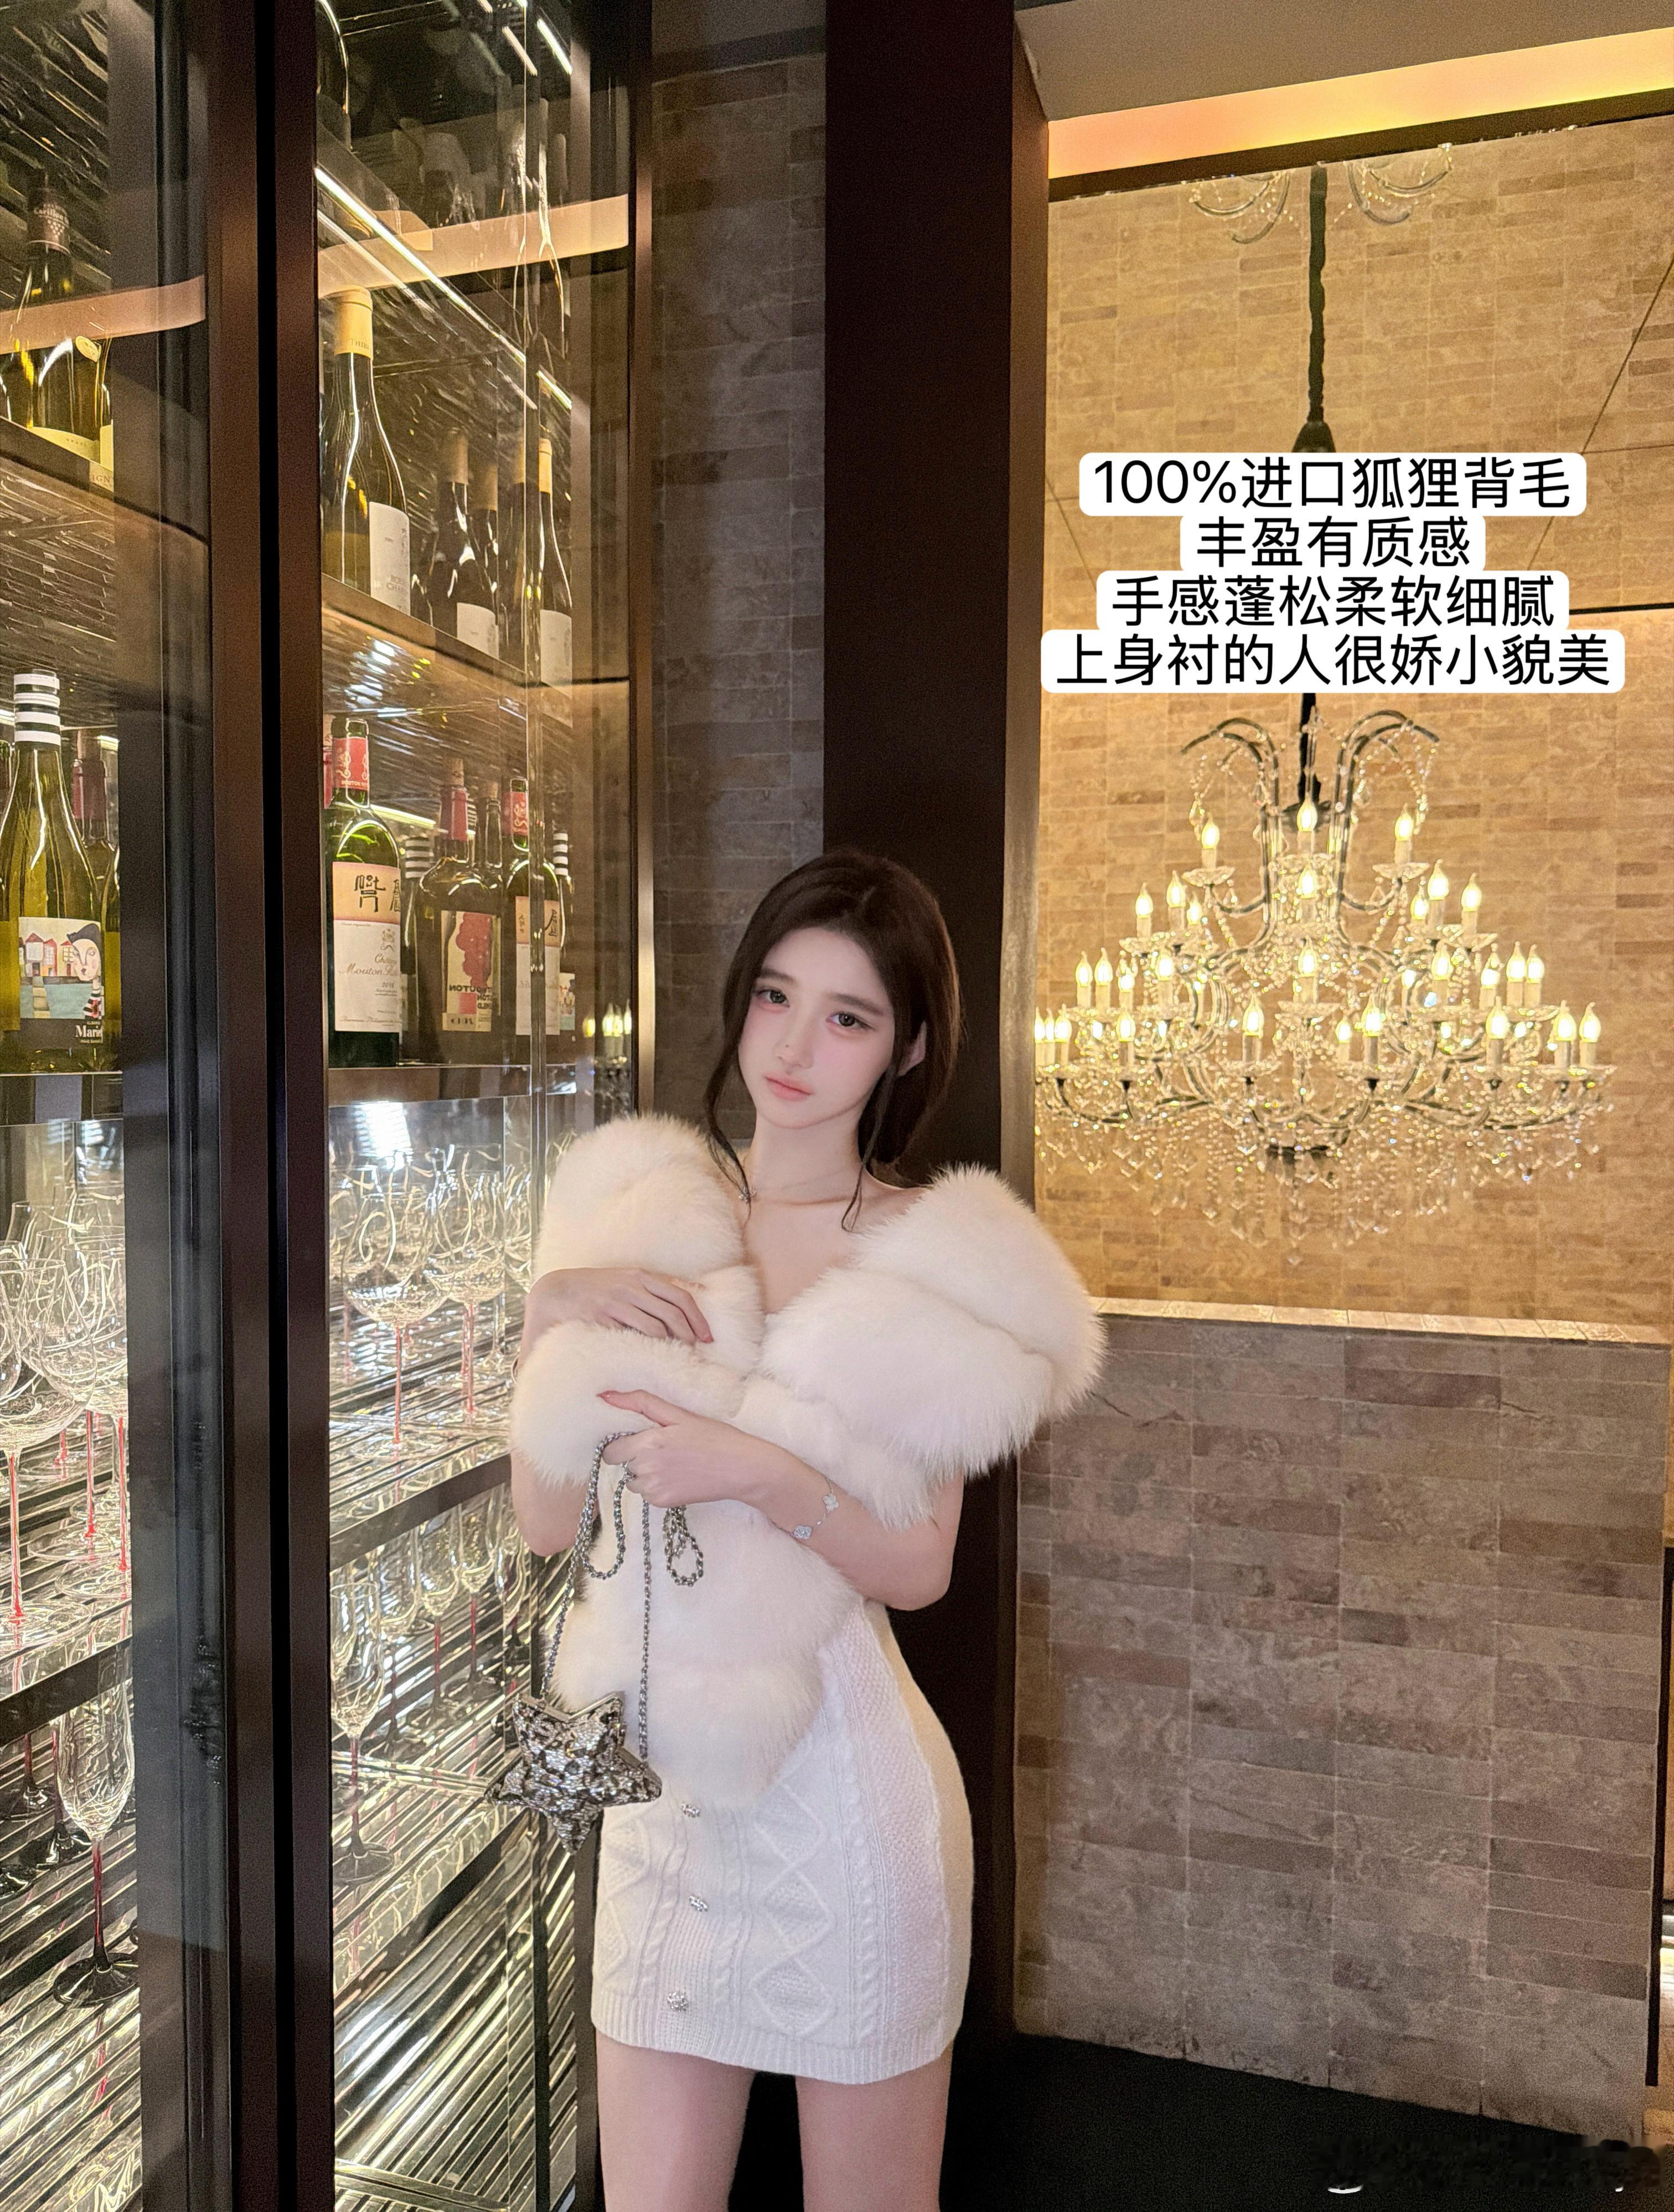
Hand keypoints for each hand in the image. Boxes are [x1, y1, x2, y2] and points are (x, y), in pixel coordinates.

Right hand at [520, 1268, 712, 1363]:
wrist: (555, 1291)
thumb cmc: (595, 1288)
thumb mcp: (626, 1280)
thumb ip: (653, 1288)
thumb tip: (693, 1292)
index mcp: (640, 1276)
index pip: (680, 1295)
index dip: (698, 1317)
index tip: (707, 1336)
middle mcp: (632, 1286)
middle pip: (674, 1311)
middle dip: (690, 1332)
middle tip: (697, 1349)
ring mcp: (617, 1301)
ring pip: (656, 1325)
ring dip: (671, 1343)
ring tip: (676, 1355)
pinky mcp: (603, 1317)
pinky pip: (633, 1334)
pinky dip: (647, 1346)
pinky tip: (651, 1356)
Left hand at [598, 1389, 791, 1510]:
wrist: (741, 1469)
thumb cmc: (714, 1437)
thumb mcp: (679, 1414)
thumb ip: (640, 1403)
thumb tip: (605, 1396)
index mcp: (648, 1443)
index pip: (609, 1451)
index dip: (621, 1443)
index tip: (639, 1438)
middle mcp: (647, 1469)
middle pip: (621, 1465)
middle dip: (634, 1456)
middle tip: (663, 1448)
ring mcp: (654, 1489)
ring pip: (633, 1481)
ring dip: (644, 1473)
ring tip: (672, 1463)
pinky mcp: (663, 1503)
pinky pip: (647, 1494)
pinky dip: (656, 1486)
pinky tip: (678, 1476)